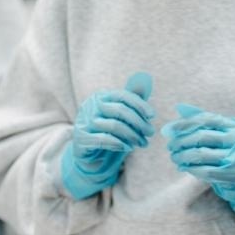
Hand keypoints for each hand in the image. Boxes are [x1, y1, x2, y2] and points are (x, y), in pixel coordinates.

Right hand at [62, 71, 154, 199]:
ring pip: (114, 126)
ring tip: (142, 143)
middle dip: (139, 122)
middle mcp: (91, 106)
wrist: (87, 152)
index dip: (140, 104)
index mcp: (100, 96)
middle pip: (120, 110)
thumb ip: (130, 101)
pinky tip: (127, 147)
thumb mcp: (119, 116)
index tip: (152, 115)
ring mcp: (84, 122)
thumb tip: (145, 81)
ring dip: (133, 136)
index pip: (123, 96)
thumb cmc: (107, 131)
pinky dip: (118, 144)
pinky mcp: (81, 139)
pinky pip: (103, 140)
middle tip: (150, 133)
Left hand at [162, 104, 234, 227]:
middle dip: (181, 141)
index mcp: (232, 125)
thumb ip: (200, 122)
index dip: (184, 124)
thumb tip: (176, 115)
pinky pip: (205, 170)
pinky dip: (191, 168)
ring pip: (201, 154)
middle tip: (170, 146)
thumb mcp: (219, 133)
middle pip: (201, 137)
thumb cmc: (227, 149)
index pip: (204, 120)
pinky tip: (184, 167)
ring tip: (175, 157)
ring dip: (182, 156)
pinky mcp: (232, 174)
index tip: (170, 130)